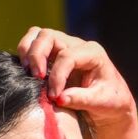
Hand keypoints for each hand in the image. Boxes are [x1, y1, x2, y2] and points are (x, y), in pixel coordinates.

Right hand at [16, 26, 135, 131]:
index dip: (57, 76)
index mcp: (93, 53)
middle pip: (48, 36)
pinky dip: (26, 54)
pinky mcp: (53, 54)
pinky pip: (34, 44)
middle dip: (37, 55)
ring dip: (28, 51)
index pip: (68, 56)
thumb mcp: (101, 103)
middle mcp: (77, 45)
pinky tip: (27, 72)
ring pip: (38, 35)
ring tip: (28, 72)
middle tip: (36, 78)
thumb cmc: (110, 101)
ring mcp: (64, 47)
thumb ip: (81, 99)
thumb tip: (59, 99)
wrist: (112, 102)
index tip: (54, 96)